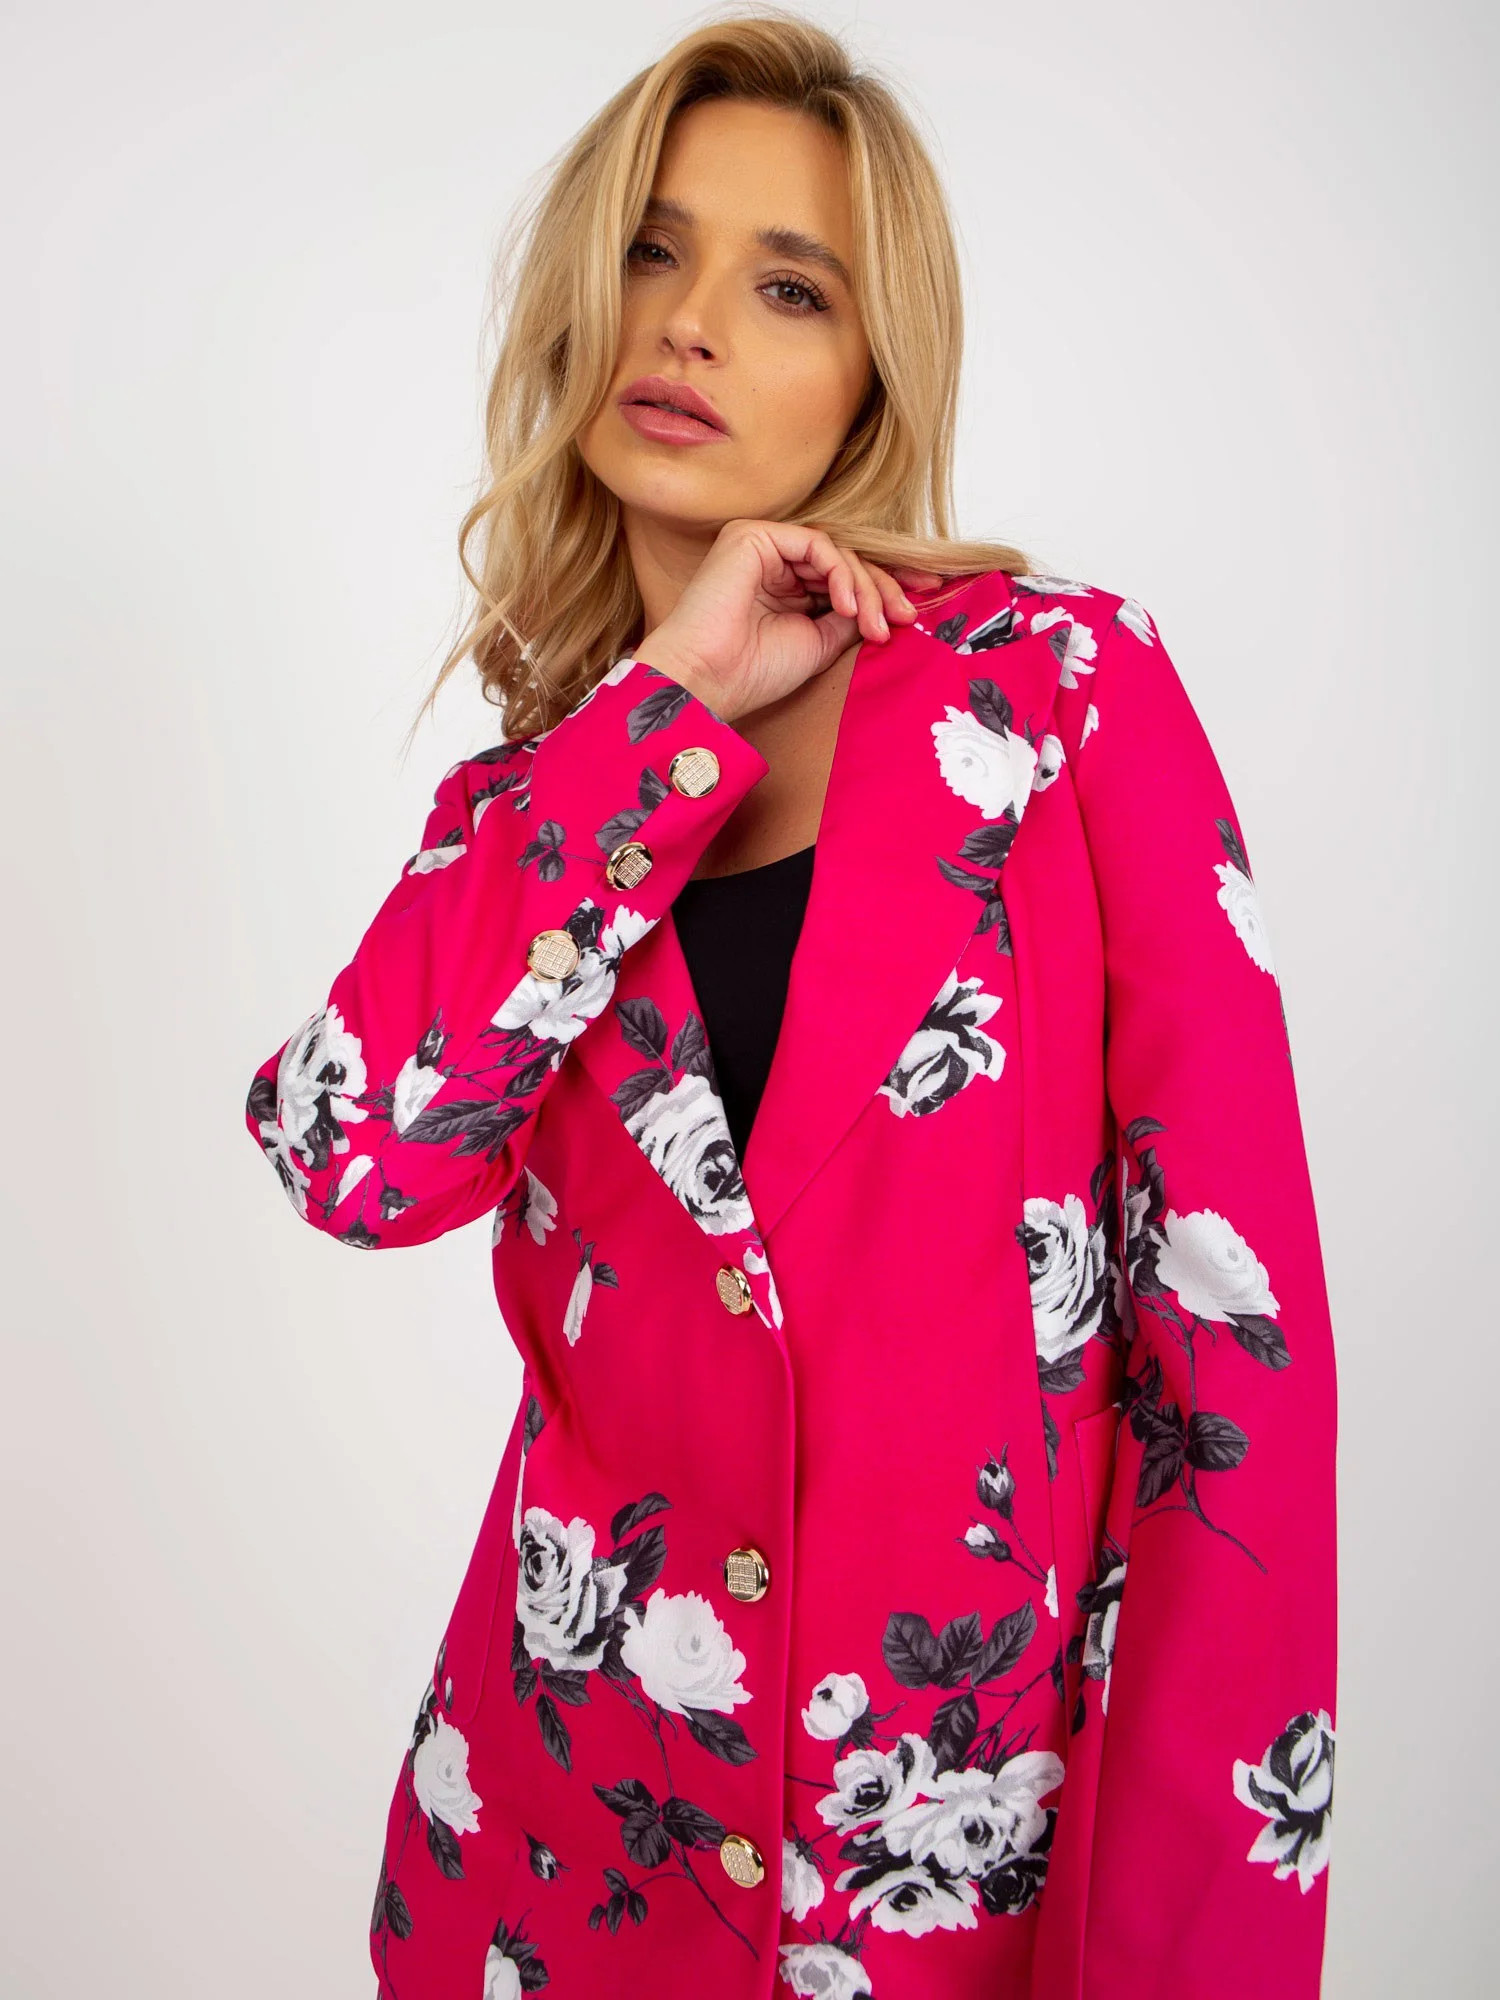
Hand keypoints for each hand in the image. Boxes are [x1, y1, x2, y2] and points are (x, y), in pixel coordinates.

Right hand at [636, 518, 944, 724]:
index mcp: (783, 587)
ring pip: (836, 552)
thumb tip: (887, 602)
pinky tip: (847, 606)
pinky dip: (840, 573)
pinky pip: (817, 544)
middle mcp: (772, 562)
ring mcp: (762, 546)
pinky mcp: (754, 536)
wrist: (707, 681)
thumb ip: (849, 617)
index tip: (920, 605)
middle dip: (883, 587)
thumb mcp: (819, 643)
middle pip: (844, 561)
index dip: (884, 587)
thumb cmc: (752, 672)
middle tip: (906, 616)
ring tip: (874, 626)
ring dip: (865, 588)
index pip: (842, 577)